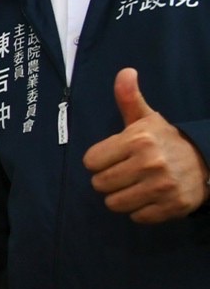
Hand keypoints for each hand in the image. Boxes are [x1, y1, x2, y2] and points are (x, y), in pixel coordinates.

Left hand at [83, 68, 207, 222]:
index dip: (99, 161)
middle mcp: (150, 164)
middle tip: (125, 173)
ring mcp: (162, 187)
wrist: (207, 161)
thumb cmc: (166, 140)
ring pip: (114, 204)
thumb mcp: (147, 118)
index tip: (113, 157)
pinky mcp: (172, 207)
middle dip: (108, 180)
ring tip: (136, 186)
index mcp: (138, 140)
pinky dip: (140, 211)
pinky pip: (137, 217)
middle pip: (100, 184)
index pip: (91, 161)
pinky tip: (150, 198)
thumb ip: (129, 98)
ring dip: (122, 197)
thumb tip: (125, 72)